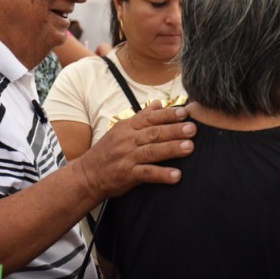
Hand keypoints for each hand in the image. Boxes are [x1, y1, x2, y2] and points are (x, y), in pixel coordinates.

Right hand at [74, 101, 194, 200]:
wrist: (87, 175)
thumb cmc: (108, 151)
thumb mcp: (121, 130)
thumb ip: (141, 117)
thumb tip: (159, 103)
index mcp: (127, 127)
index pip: (150, 118)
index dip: (168, 115)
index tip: (185, 113)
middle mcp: (127, 140)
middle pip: (154, 133)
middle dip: (174, 130)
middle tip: (193, 129)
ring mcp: (127, 157)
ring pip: (152, 151)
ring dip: (172, 149)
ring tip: (190, 147)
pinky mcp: (127, 175)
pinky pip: (147, 174)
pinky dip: (162, 174)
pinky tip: (176, 175)